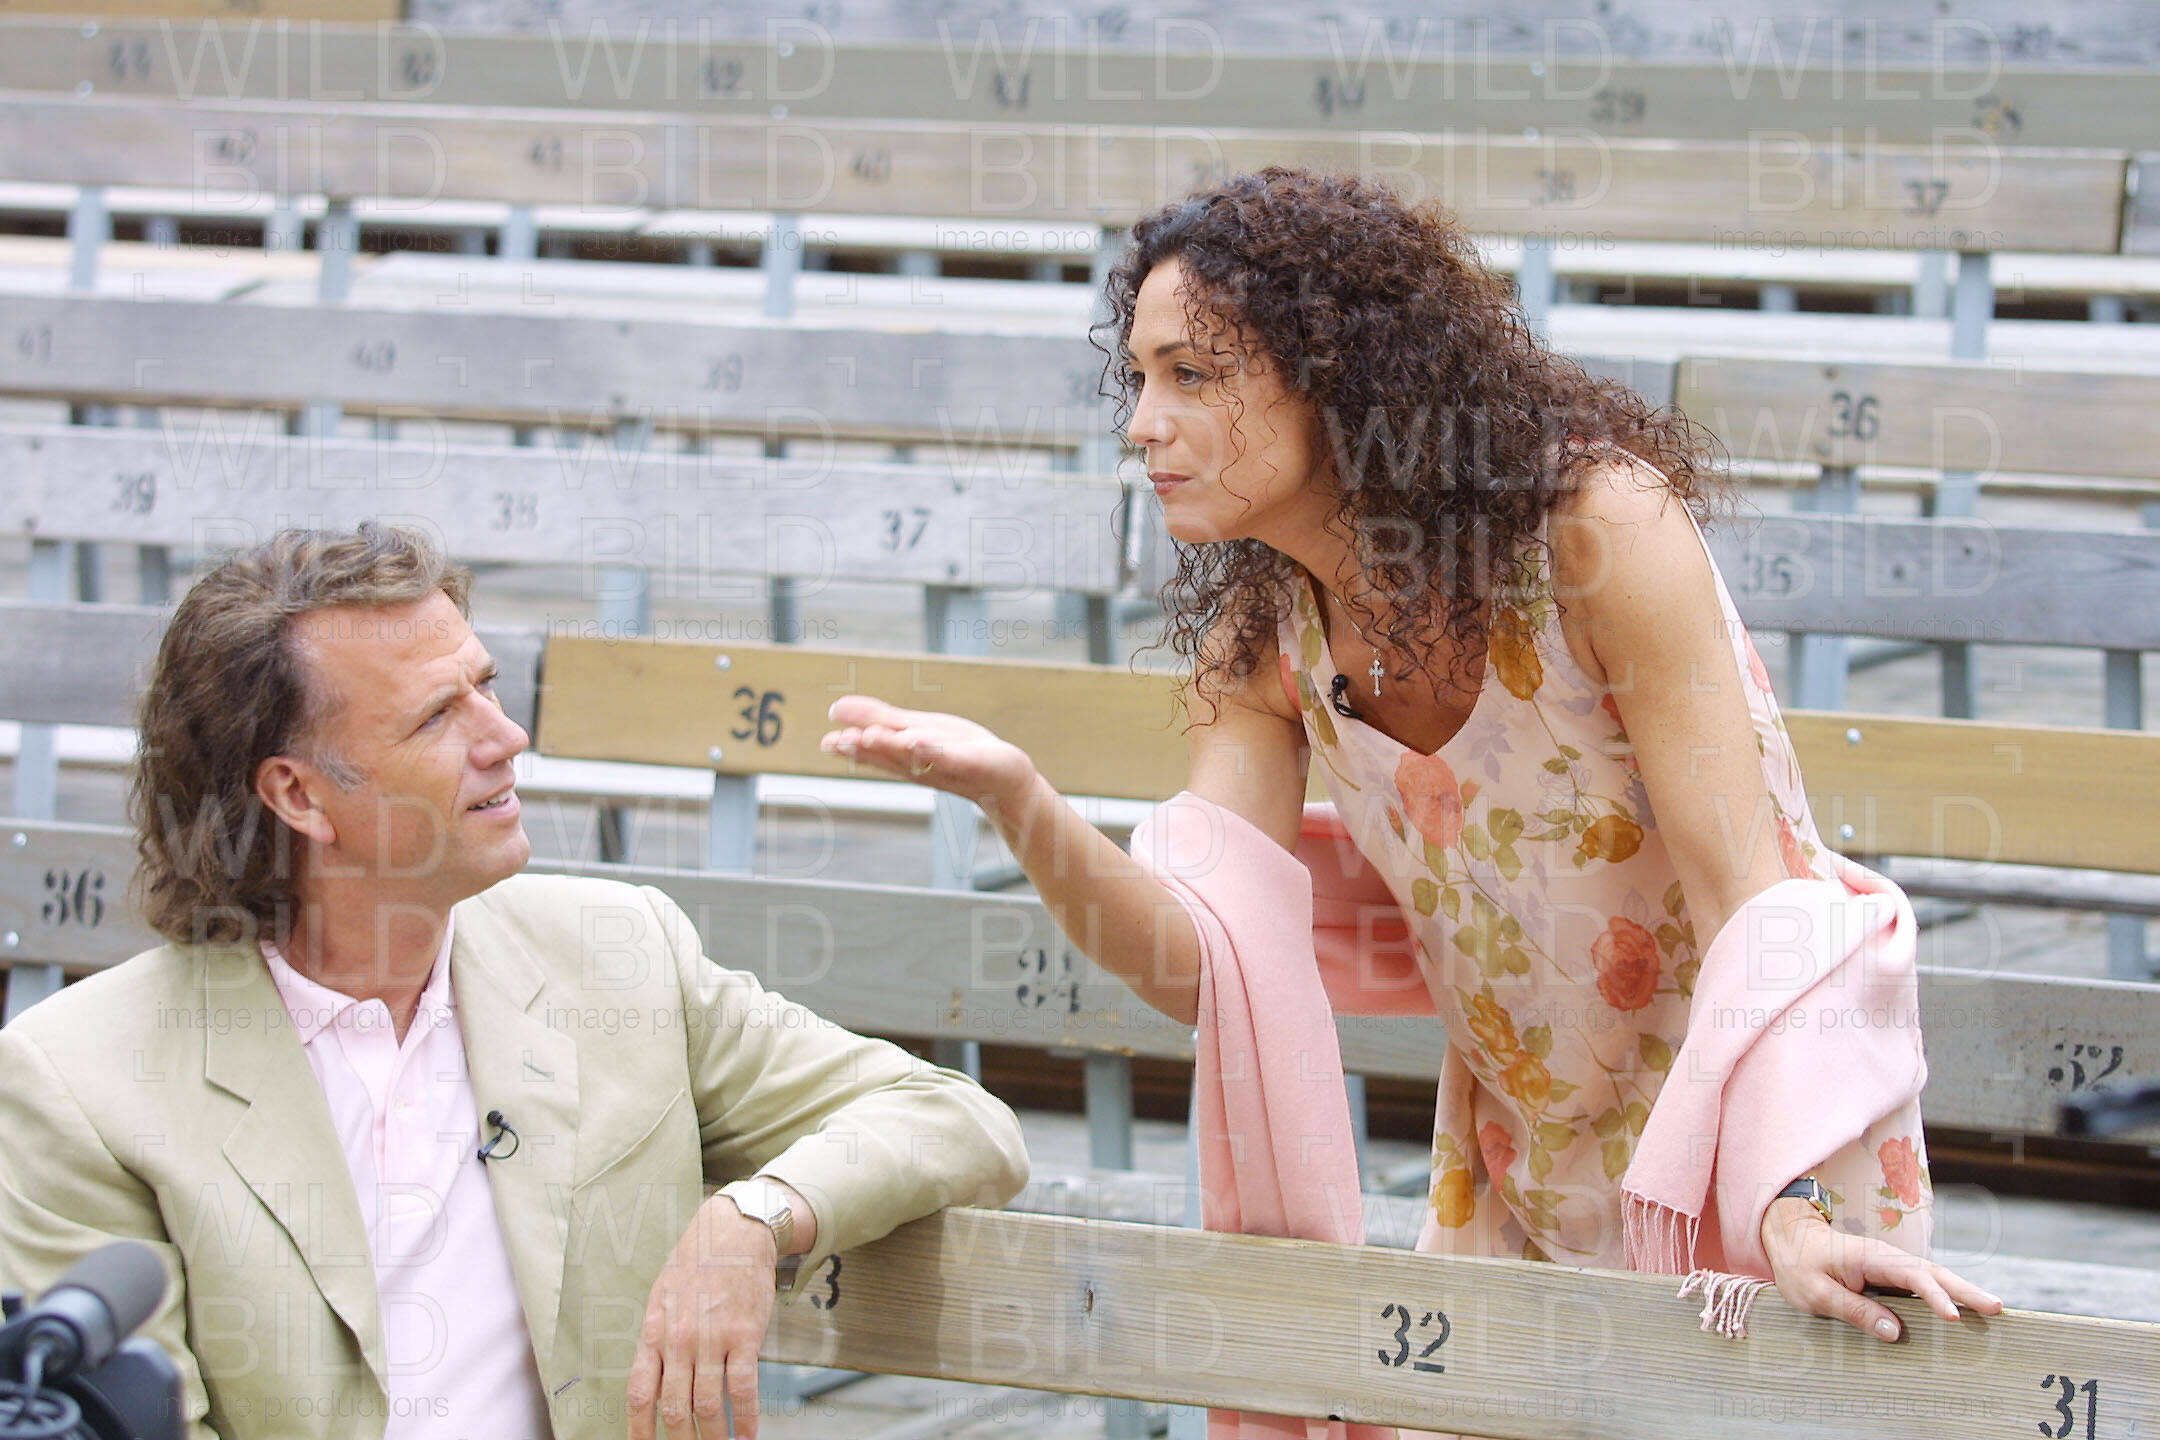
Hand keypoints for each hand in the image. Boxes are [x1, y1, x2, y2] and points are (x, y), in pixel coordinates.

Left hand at [627, 1196, 779, 1439]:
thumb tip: (656, 1382)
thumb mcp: (662, 1298)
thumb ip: (658, 1341)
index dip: (639, 1431)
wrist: (733, 1231)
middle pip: (674, 1409)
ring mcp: (712, 1339)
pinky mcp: (744, 1335)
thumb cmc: (697, 1262)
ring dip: (714, 1437)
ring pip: (708, 1406)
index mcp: (654, 1333)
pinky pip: (744, 1388)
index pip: (640, 1394)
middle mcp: (679, 1341)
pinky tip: (748, 1434)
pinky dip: (746, 1418)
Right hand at [822, 694, 1037, 809]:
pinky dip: (933, 750)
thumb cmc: (958, 752)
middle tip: (839, 743)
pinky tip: (918, 739)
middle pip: (888, 757)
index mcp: (904, 756)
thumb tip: (835, 708)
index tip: (828, 742)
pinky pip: (949, 756)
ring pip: (914, 756)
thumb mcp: (915, 728)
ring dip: (892, 747)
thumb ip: (878, 719)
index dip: (851, 748)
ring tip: (869, 736)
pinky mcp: (970, 763)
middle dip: (864, 750)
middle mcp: (920, 765)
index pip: (873, 752)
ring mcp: (945, 765)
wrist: (1004, 780)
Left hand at [1759, 1197, 2002, 1340]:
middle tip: (1997, 1309)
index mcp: (1871, 1258)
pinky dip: (1947, 1295)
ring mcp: (1893, 1265)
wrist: (1791, 1239)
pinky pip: (1925, 1285)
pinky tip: (1965, 1312)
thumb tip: (1895, 1333)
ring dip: (1964, 1292)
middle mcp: (1888, 1258)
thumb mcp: (1816, 1293)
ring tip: (1994, 1311)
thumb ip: (1854, 1310)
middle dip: (1966, 1291)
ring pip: (1934, 1278)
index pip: (1911, 1277)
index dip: (1934, 1297)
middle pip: (1934, 1274)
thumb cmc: (1800, 1265)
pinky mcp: (1893, 1275)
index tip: (1954, 1317)